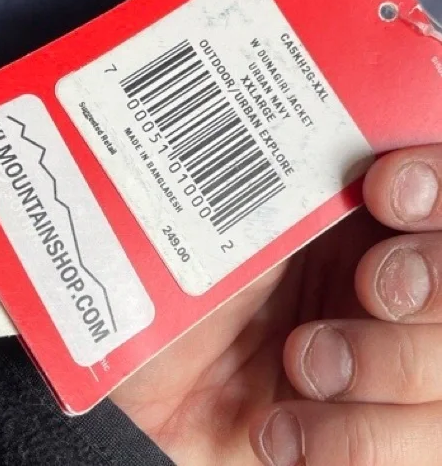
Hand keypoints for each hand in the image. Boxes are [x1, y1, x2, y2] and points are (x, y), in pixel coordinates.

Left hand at [111, 145, 441, 465]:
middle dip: (433, 282)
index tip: (386, 187)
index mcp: (358, 224)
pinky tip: (282, 427)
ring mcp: (388, 367)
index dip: (437, 188)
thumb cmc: (172, 290)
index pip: (437, 192)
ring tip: (303, 360)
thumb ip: (274, 183)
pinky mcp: (372, 436)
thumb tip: (325, 116)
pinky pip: (416, 450)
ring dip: (389, 368)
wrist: (138, 385)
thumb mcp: (219, 226)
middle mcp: (386, 287)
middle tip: (373, 283)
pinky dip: (355, 441)